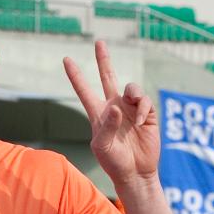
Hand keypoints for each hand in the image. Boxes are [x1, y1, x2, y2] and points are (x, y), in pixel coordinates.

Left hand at [63, 40, 158, 187]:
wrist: (135, 171)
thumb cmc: (113, 161)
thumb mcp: (102, 147)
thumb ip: (106, 127)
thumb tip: (115, 108)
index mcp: (97, 114)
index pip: (84, 90)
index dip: (76, 75)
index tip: (66, 59)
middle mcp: (113, 107)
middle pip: (108, 77)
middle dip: (104, 60)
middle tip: (99, 42)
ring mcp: (130, 108)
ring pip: (131, 87)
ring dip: (133, 97)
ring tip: (134, 119)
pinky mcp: (147, 112)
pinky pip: (145, 100)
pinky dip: (142, 109)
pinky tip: (140, 122)